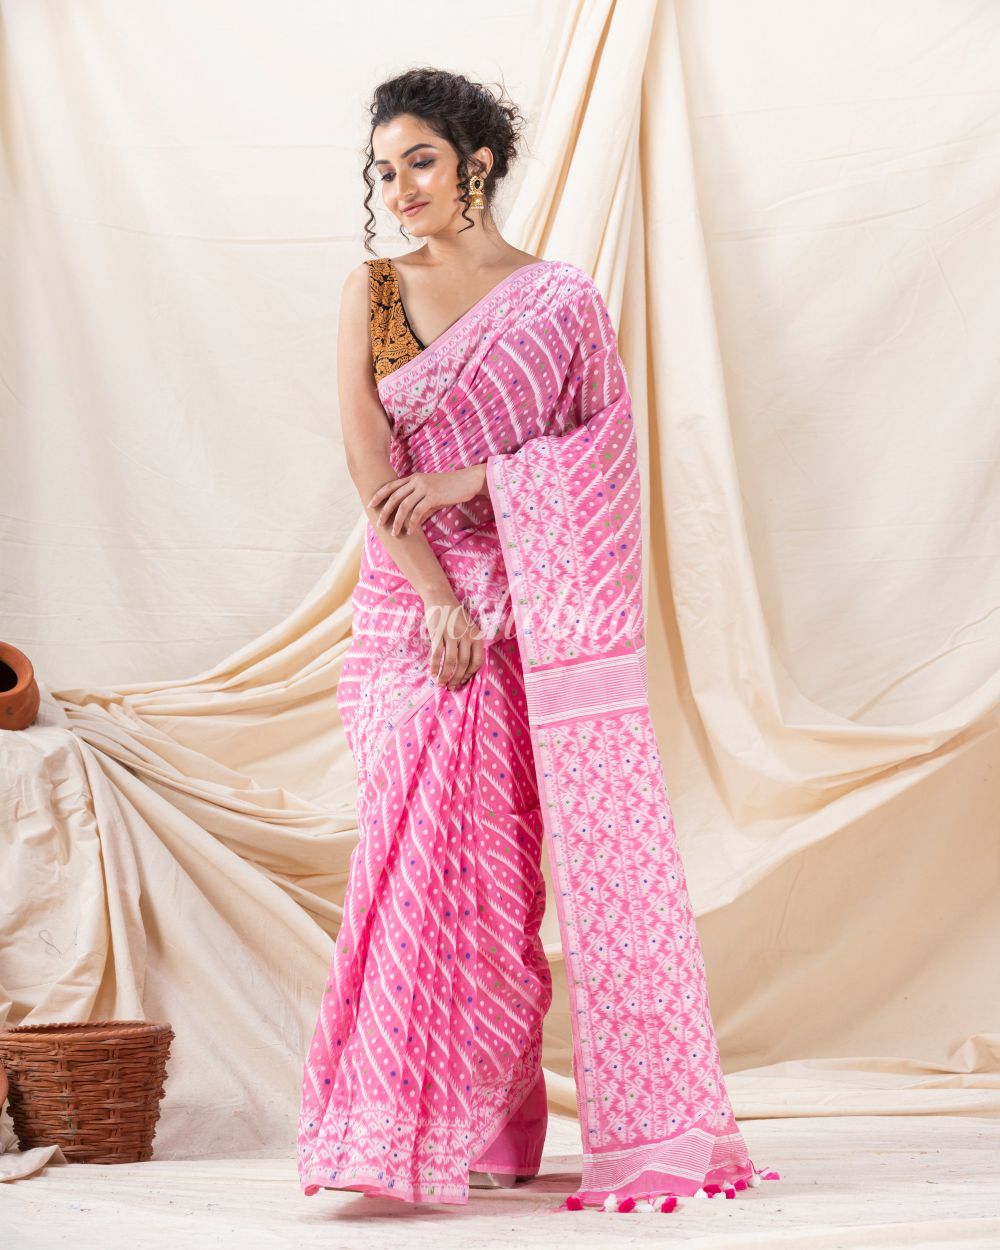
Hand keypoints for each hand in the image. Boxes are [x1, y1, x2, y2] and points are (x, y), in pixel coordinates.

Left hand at [368, 465, 486, 535]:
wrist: (468, 481)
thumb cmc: (451, 488)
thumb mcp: (432, 493)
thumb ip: (420, 504)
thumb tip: (413, 521)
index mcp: (413, 478)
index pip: (391, 486)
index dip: (379, 495)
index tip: (370, 505)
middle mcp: (416, 481)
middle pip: (394, 497)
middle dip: (384, 511)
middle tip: (378, 523)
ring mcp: (424, 488)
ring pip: (403, 506)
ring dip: (396, 521)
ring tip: (393, 533)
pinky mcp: (433, 496)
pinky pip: (418, 512)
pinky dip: (412, 523)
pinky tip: (410, 532)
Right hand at [422, 589, 483, 690]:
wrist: (441, 598)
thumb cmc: (455, 616)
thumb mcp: (469, 628)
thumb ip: (469, 645)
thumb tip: (464, 669)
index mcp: (476, 636)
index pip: (477, 661)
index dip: (470, 674)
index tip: (463, 681)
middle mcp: (466, 636)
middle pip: (464, 664)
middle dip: (457, 679)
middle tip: (451, 687)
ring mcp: (452, 634)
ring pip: (450, 662)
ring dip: (445, 676)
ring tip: (441, 683)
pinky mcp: (438, 633)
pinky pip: (437, 654)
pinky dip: (434, 666)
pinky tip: (432, 673)